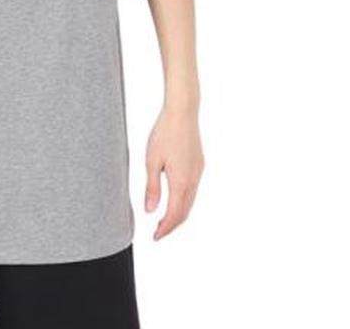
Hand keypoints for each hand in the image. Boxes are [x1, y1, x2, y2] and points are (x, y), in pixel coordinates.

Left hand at [144, 106, 203, 239]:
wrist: (182, 112)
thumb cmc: (164, 133)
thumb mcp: (152, 161)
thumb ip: (152, 188)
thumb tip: (150, 211)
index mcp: (181, 182)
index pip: (174, 214)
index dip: (165, 229)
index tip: (155, 237)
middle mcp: (193, 180)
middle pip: (185, 212)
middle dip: (172, 225)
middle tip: (158, 232)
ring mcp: (198, 172)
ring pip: (190, 201)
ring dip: (179, 213)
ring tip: (164, 219)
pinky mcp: (199, 164)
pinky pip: (193, 190)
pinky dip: (184, 200)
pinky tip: (174, 198)